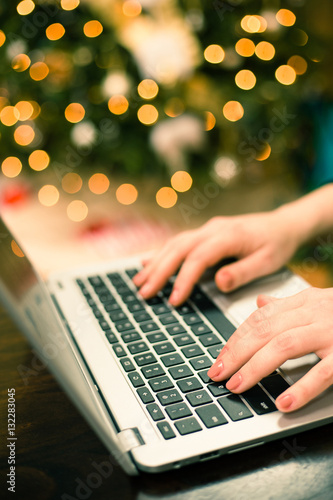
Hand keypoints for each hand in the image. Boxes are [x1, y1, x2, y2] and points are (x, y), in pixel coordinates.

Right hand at [133, 211, 301, 305]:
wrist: (283, 225)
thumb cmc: (277, 244)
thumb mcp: (268, 261)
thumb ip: (243, 272)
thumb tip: (219, 282)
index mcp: (229, 236)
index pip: (199, 258)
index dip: (184, 280)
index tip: (174, 301)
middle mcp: (213, 229)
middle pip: (179, 249)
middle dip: (159, 271)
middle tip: (143, 293)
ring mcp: (207, 228)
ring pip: (175, 243)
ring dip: (156, 262)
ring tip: (139, 282)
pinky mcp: (205, 232)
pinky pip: (179, 241)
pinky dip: (161, 253)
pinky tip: (147, 263)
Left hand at [207, 287, 332, 411]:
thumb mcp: (319, 303)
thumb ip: (289, 306)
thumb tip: (260, 303)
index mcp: (305, 302)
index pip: (261, 319)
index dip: (236, 339)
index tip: (219, 359)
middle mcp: (314, 313)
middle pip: (265, 331)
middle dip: (236, 353)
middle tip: (218, 374)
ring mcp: (330, 332)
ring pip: (284, 346)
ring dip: (255, 367)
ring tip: (237, 386)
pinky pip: (322, 372)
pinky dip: (301, 389)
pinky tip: (282, 403)